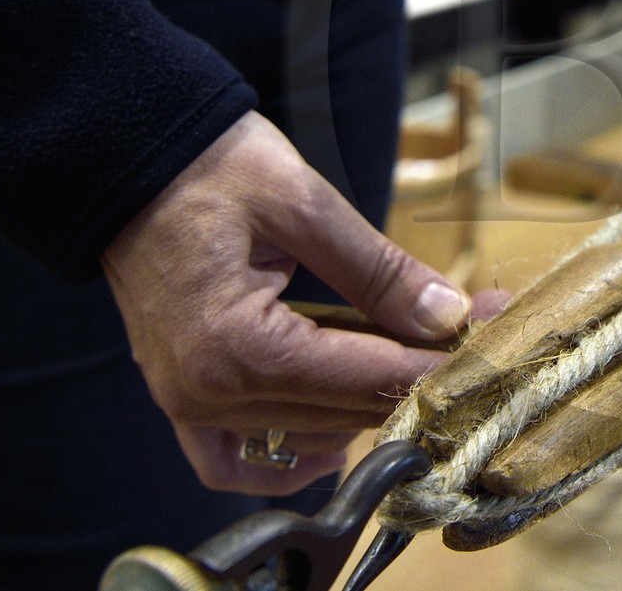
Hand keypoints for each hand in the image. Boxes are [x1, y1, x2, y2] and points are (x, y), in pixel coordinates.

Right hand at [102, 111, 499, 494]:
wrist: (127, 162)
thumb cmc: (211, 169)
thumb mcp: (304, 204)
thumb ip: (379, 271)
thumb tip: (450, 316)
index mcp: (238, 346)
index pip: (366, 377)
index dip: (440, 359)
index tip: (494, 330)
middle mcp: (208, 392)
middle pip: (345, 412)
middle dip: (418, 374)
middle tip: (473, 328)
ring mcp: (189, 404)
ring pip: (309, 435)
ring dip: (367, 404)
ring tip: (415, 352)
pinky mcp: (183, 397)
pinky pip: (237, 459)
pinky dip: (291, 453)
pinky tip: (335, 432)